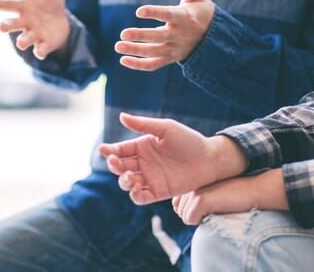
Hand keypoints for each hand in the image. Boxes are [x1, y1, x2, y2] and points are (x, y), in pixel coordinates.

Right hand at [0, 0, 69, 59]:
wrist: (61, 20)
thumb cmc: (49, 2)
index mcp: (22, 7)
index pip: (8, 5)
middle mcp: (25, 22)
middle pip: (12, 24)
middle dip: (6, 26)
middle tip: (1, 27)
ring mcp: (34, 34)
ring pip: (24, 40)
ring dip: (22, 41)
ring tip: (21, 43)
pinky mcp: (44, 44)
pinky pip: (39, 50)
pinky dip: (39, 51)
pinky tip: (39, 52)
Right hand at [99, 113, 246, 204]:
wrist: (210, 159)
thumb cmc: (189, 140)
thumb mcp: (165, 128)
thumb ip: (143, 124)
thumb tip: (121, 116)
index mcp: (142, 147)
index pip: (120, 150)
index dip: (110, 151)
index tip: (103, 150)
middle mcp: (142, 163)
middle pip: (120, 167)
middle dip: (114, 166)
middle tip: (115, 163)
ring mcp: (149, 178)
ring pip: (127, 183)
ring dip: (123, 181)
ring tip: (129, 177)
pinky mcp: (158, 192)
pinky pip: (140, 197)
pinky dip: (134, 195)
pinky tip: (136, 189)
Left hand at [115, 0, 214, 70]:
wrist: (214, 37)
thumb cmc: (201, 12)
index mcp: (185, 18)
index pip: (168, 15)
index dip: (154, 13)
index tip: (139, 11)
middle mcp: (178, 35)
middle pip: (158, 37)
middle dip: (140, 36)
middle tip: (123, 33)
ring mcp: (174, 49)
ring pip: (153, 52)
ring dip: (135, 50)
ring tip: (118, 46)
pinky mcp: (170, 58)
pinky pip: (153, 64)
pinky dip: (138, 65)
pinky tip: (123, 60)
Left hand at [172, 169, 287, 224]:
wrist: (254, 190)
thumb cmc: (235, 196)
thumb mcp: (212, 195)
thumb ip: (196, 201)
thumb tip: (183, 215)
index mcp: (191, 182)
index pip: (177, 205)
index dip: (190, 212)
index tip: (207, 208)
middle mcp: (190, 184)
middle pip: (180, 212)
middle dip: (195, 216)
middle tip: (214, 209)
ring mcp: (194, 191)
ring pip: (184, 217)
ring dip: (199, 220)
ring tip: (216, 210)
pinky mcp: (201, 199)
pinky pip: (189, 219)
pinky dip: (200, 222)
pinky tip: (215, 213)